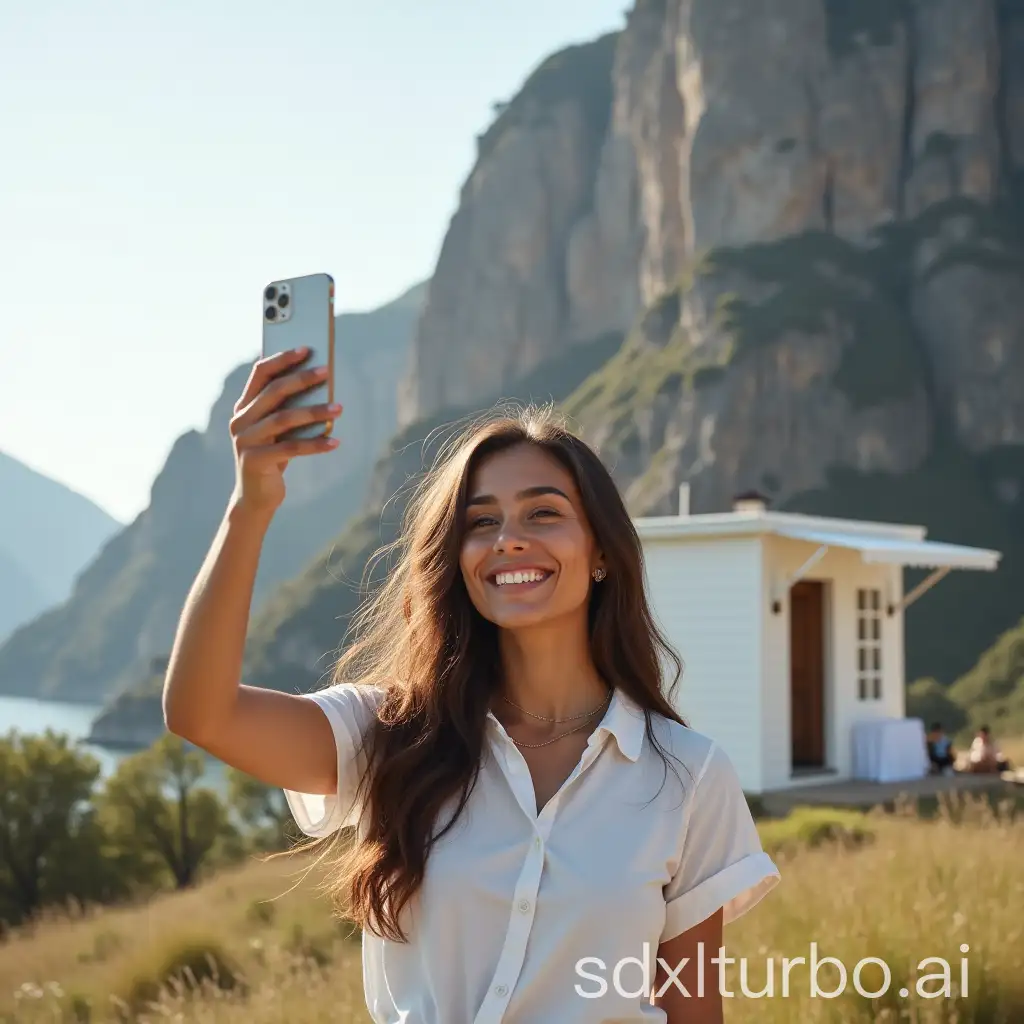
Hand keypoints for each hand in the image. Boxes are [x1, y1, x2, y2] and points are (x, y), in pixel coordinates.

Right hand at [228, 347, 341, 512]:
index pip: (260, 373)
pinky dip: (315, 444)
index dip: (282, 359)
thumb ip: (288, 409)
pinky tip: (335, 442)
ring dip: (314, 411)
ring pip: (283, 418)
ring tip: (339, 408)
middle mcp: (240, 420)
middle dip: (302, 379)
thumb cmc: (273, 457)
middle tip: (327, 371)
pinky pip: (290, 448)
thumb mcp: (278, 431)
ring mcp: (245, 441)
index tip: (306, 349)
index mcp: (244, 407)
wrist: (256, 497)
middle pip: (273, 392)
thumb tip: (321, 386)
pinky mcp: (255, 461)